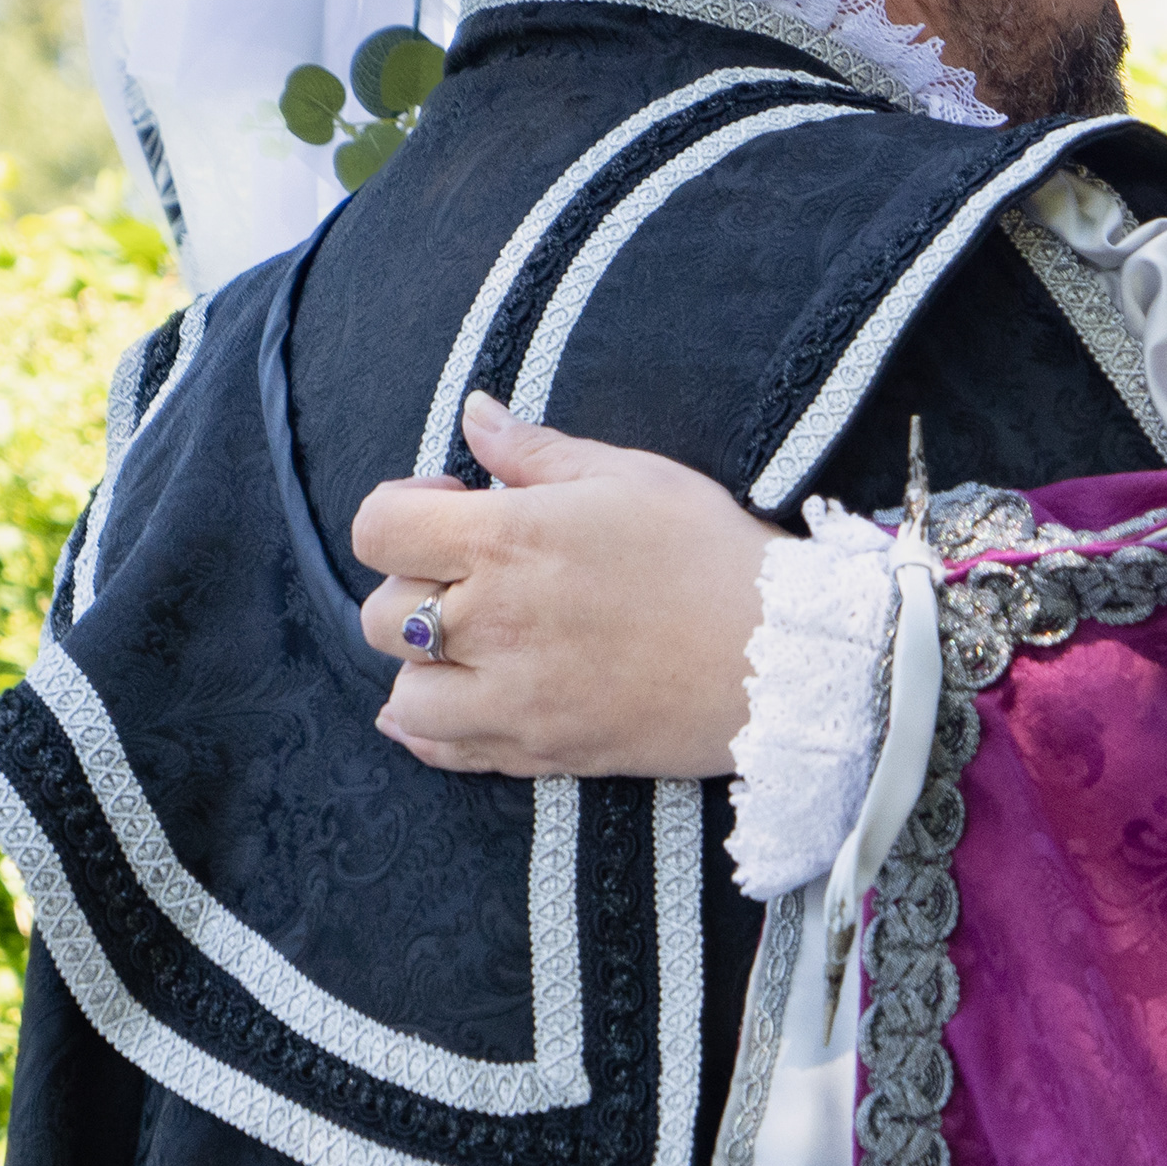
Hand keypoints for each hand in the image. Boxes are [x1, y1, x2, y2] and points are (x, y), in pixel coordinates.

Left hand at [353, 396, 776, 777]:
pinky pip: (443, 751)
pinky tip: (456, 699)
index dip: (401, 509)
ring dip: (423, 664)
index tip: (451, 506)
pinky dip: (430, 729)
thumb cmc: (714, 555)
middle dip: (412, 585)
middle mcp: (495, 624)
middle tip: (470, 574)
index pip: (379, 529)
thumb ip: (536, 450)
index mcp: (509, 541)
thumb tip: (475, 414)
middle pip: (381, 615)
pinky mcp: (541, 751)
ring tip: (471, 643)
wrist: (787, 661)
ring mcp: (514, 698)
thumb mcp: (631, 475)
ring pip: (402, 694)